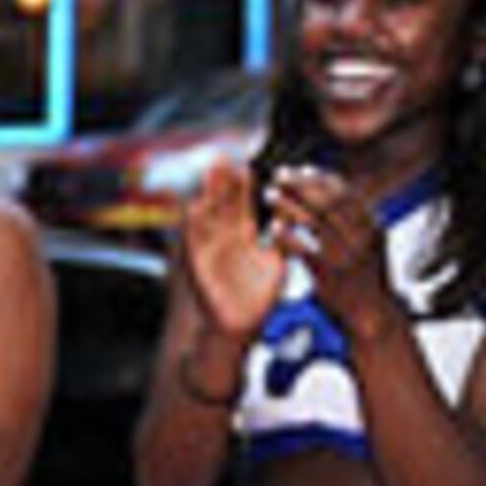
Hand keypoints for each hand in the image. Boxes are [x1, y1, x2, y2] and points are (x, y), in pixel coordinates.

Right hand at [174, 158, 287, 338]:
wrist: (239, 327)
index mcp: (244, 237)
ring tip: (206, 175)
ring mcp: (210, 251)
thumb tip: (292, 216)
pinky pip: (194, 241)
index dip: (241, 185)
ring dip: (205, 195)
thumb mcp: (275, 262)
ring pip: (207, 217)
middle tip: (222, 158)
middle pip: (221, 205)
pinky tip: (194, 207)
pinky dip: (193, 224)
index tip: (243, 163)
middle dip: (221, 183)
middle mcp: (225, 240)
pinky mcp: (199, 265)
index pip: (241, 204)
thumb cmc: (258, 298)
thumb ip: (282, 239)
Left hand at [261, 162, 392, 326]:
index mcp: (372, 225)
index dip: (321, 178)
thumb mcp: (366, 240)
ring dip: (288, 204)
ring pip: (314, 222)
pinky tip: (273, 227)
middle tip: (279, 174)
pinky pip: (304, 251)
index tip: (301, 169)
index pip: (345, 193)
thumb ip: (350, 216)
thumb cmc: (363, 271)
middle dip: (301, 185)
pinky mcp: (329, 276)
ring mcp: (346, 257)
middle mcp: (362, 238)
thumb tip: (326, 184)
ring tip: (269, 194)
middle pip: (328, 202)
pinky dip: (287, 237)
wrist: (372, 312)